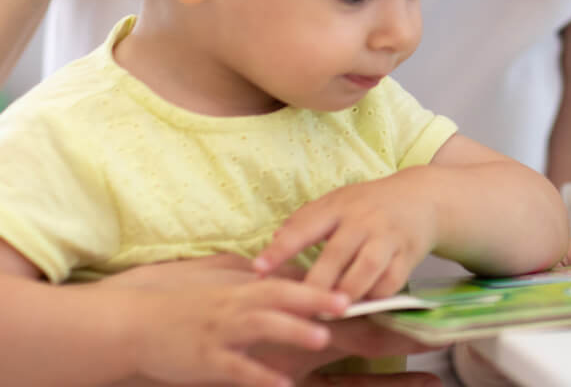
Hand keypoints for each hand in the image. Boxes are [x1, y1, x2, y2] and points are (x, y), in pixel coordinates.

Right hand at [128, 278, 347, 386]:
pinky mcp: (205, 359)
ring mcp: (220, 331)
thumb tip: (290, 278)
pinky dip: (259, 376)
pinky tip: (281, 386)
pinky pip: (236, 367)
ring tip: (322, 338)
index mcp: (242, 289)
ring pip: (261, 326)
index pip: (286, 281)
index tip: (349, 285)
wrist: (135, 325)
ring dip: (293, 331)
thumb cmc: (184, 308)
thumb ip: (254, 285)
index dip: (318, 283)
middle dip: (315, 299)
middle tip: (347, 304)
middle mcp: (235, 305)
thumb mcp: (221, 289)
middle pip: (280, 296)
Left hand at [254, 172, 435, 299]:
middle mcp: (363, 219)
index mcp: (340, 205)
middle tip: (296, 307)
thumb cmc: (370, 203)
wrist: (422, 197)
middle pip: (336, 253)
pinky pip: (391, 280)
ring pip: (366, 268)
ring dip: (348, 292)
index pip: (305, 226)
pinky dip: (376, 295)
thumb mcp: (338, 201)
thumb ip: (306, 220)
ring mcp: (387, 237)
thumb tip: (274, 240)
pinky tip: (363, 304)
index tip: (258, 270)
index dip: (281, 249)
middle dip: (316, 282)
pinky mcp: (408, 254)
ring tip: (331, 311)